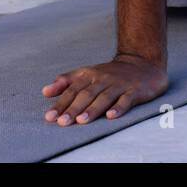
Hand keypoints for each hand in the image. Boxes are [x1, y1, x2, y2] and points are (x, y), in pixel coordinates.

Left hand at [42, 53, 167, 124]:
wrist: (141, 63)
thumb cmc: (109, 74)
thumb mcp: (86, 73)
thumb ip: (66, 81)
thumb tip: (45, 91)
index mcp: (89, 75)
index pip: (72, 90)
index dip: (60, 103)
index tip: (50, 116)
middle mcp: (102, 79)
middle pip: (86, 95)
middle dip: (73, 109)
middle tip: (62, 122)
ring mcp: (118, 85)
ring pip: (104, 98)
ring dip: (92, 110)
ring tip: (81, 121)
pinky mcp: (134, 91)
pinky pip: (126, 100)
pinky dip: (118, 108)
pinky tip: (111, 116)